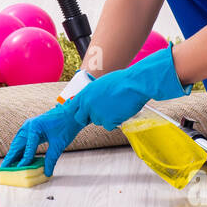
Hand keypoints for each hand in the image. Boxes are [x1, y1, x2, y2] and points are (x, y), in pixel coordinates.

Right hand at [1, 100, 82, 176]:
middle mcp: (28, 126)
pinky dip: (21, 150)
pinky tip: (19, 159)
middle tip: (4, 169)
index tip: (20, 169)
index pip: (27, 147)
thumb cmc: (66, 126)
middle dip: (11, 157)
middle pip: (17, 144)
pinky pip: (24, 141)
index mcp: (34, 127)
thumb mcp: (59, 144)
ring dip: (14, 154)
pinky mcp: (32, 129)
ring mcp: (29, 127)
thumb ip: (51, 159)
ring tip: (9, 166)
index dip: (24, 160)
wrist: (72, 114)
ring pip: (18, 143)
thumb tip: (47, 172)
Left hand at [70, 46, 190, 131]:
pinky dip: (114, 122)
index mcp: (85, 93)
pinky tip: (120, 112)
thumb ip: (92, 94)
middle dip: (88, 118)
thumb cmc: (121, 81)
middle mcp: (88, 104)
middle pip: (81, 119)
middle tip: (98, 114)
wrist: (134, 84)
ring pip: (97, 122)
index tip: (82, 112)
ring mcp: (97, 113)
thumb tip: (90, 100)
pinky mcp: (108, 121)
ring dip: (104, 118)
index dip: (77, 111)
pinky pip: (109, 126)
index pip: (71, 108)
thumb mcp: (100, 84)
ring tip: (115, 107)